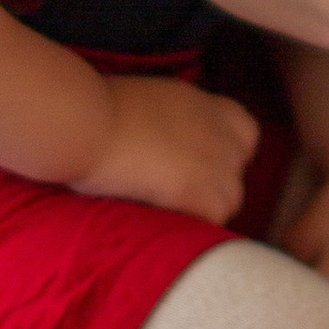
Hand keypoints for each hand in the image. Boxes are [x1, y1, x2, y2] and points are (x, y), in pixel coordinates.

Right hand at [76, 73, 260, 223]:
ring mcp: (214, 160)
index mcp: (204, 103)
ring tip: (164, 212)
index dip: (224, 153)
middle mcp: (218, 129)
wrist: (84, 122)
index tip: (197, 165)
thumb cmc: (94, 110)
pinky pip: (212, 220)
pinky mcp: (199, 190)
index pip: (244, 132)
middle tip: (174, 193)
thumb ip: (166, 121)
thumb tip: (159, 143)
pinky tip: (162, 220)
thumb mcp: (145, 103)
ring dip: (203, 209)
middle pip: (237, 169)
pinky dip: (192, 226)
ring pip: (230, 199)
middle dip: (214, 184)